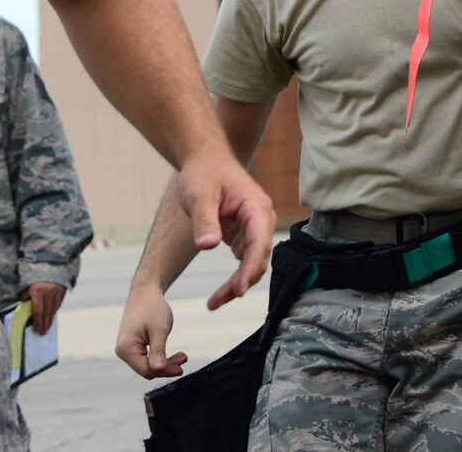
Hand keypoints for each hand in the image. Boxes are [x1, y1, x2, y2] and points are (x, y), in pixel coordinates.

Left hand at [23, 280, 66, 334]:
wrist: (49, 263)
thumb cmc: (34, 275)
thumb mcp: (27, 285)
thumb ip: (26, 296)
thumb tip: (25, 307)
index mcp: (38, 292)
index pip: (38, 311)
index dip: (37, 322)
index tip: (36, 330)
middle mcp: (49, 293)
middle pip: (47, 313)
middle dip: (44, 324)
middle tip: (42, 333)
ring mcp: (57, 292)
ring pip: (54, 310)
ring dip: (50, 320)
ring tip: (47, 328)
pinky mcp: (63, 290)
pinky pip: (59, 304)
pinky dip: (55, 311)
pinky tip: (52, 316)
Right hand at [115, 283, 185, 378]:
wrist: (145, 291)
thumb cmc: (152, 308)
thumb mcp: (159, 330)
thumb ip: (158, 351)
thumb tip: (158, 370)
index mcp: (126, 348)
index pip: (146, 370)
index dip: (164, 371)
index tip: (181, 369)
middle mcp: (122, 351)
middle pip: (146, 369)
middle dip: (166, 367)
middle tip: (184, 359)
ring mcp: (126, 349)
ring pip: (147, 365)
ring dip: (164, 363)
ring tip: (182, 356)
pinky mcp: (132, 346)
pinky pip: (145, 358)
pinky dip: (159, 357)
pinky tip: (173, 355)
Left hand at [175, 145, 274, 309]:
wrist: (204, 159)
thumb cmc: (203, 173)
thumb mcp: (199, 196)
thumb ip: (205, 221)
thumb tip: (208, 246)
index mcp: (257, 207)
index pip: (260, 244)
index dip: (250, 269)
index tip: (237, 291)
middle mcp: (261, 218)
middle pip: (259, 257)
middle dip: (242, 282)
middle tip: (217, 302)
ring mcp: (254, 226)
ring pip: (253, 262)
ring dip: (238, 282)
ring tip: (214, 302)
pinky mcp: (245, 232)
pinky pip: (245, 258)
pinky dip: (235, 275)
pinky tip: (221, 290)